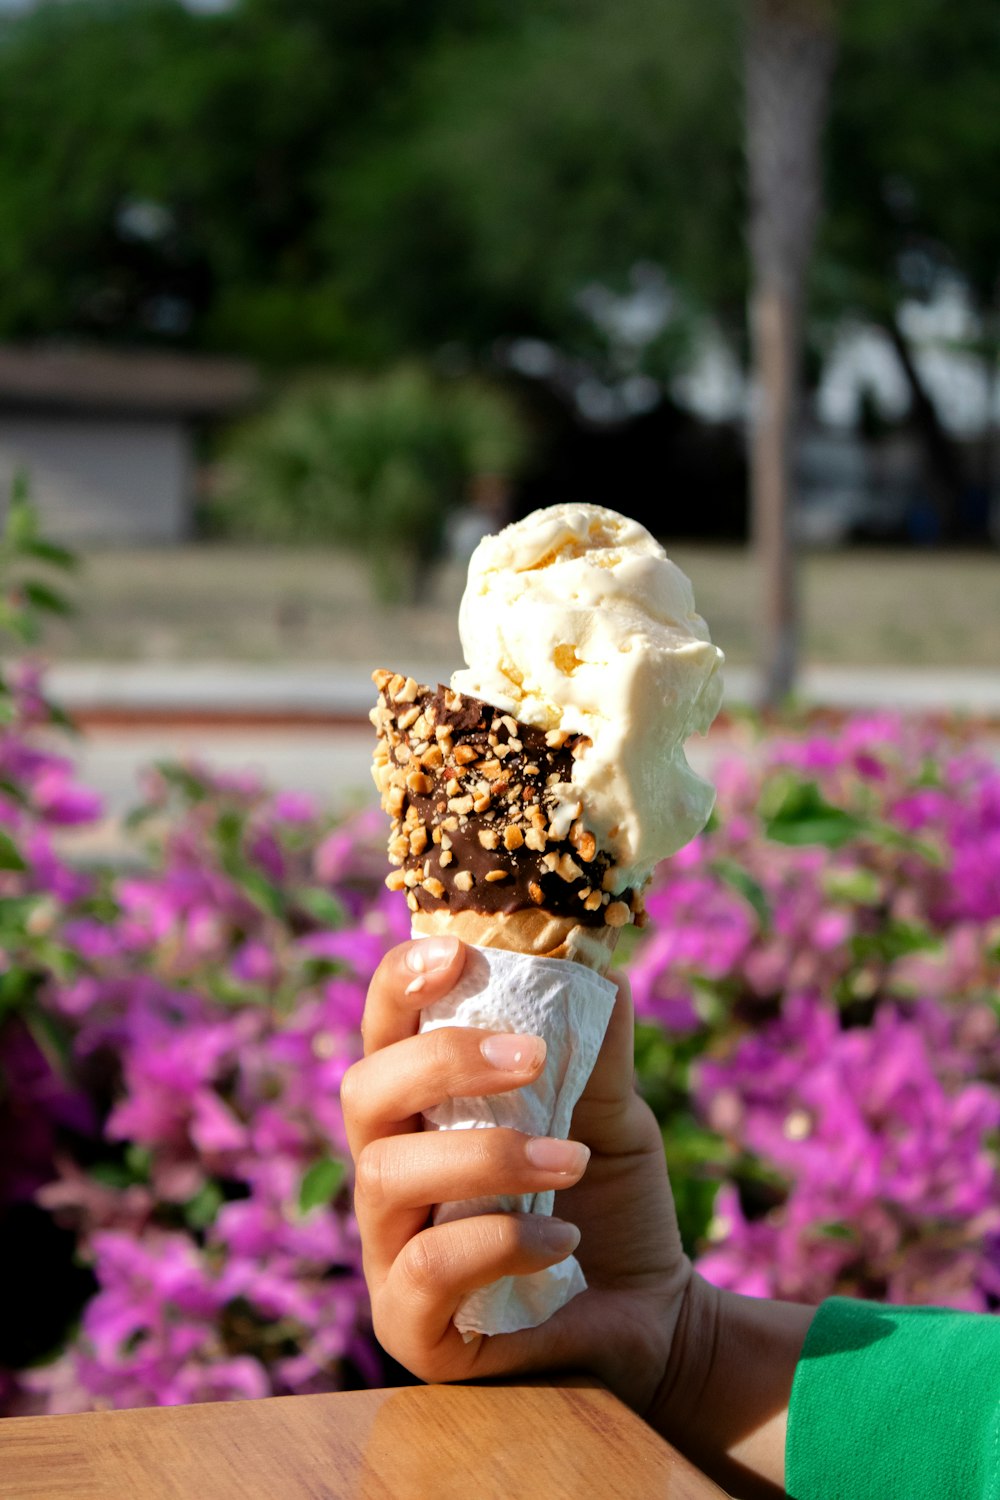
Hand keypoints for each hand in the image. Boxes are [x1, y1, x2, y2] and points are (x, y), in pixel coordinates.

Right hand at [340, 936, 691, 1412]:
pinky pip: (426, 1269)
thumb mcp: (609, 1114)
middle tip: (532, 1059)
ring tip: (570, 1162)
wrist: (653, 1317)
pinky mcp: (408, 1325)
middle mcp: (388, 1170)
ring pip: (386, 1176)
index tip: (456, 952)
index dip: (400, 982)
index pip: (384, 1030)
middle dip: (441, 1063)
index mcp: (422, 1108)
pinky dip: (500, 1241)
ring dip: (486, 1156)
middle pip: (362, 1092)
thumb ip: (594, 1047)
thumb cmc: (608, 1202)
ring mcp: (387, 1250)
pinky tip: (562, 1239)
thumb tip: (599, 966)